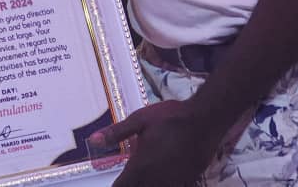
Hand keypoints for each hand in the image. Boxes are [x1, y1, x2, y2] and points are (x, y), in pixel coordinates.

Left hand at [89, 100, 222, 186]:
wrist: (205, 120)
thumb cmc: (169, 118)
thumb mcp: (139, 120)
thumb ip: (115, 134)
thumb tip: (91, 141)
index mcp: (140, 165)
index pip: (122, 186)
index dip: (117, 186)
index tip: (115, 183)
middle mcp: (156, 179)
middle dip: (131, 186)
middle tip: (128, 179)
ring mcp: (173, 182)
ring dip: (145, 185)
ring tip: (141, 179)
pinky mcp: (187, 182)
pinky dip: (163, 185)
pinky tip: (159, 179)